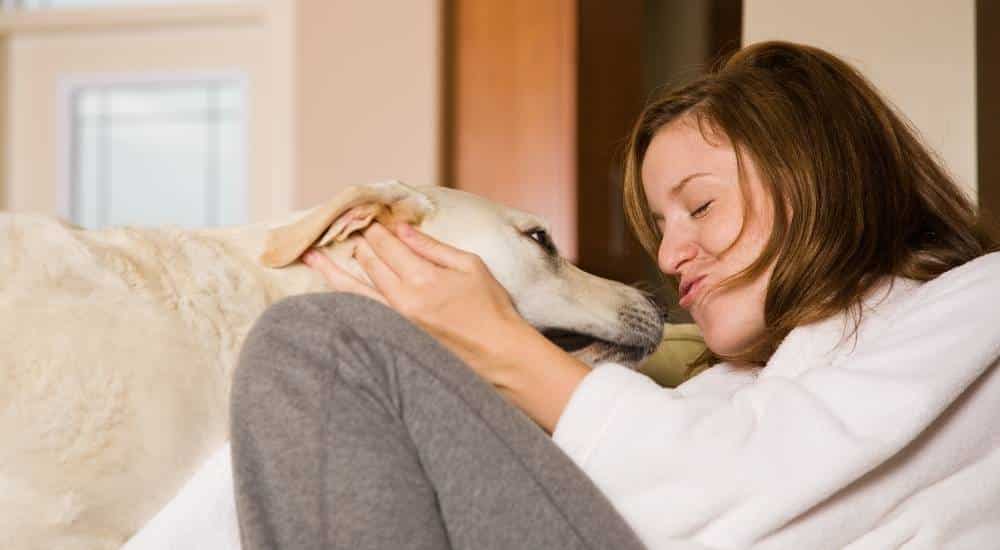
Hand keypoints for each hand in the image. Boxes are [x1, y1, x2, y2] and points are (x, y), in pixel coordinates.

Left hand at [301, 222, 531, 386]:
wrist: (499, 354)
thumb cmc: (491, 308)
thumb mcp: (470, 266)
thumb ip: (433, 247)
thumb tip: (402, 229)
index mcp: (425, 279)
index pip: (389, 247)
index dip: (377, 231)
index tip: (369, 220)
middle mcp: (405, 301)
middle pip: (370, 264)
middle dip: (358, 245)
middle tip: (345, 229)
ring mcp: (396, 323)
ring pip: (355, 291)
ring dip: (332, 270)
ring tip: (311, 256)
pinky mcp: (396, 339)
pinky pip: (363, 313)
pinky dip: (344, 299)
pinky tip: (331, 290)